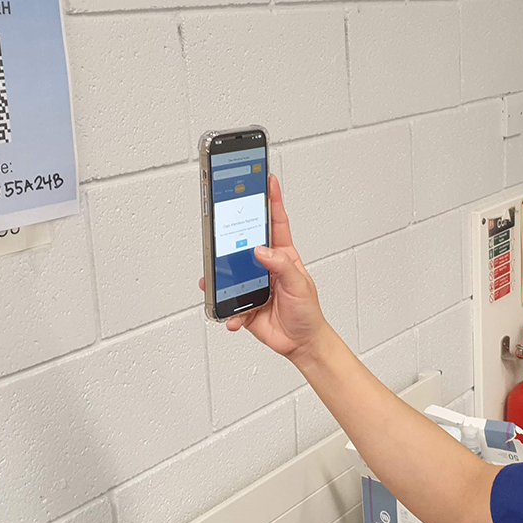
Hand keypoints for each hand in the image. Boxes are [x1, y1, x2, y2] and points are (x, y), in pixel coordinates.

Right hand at [198, 175, 331, 359]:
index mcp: (282, 255)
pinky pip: (228, 305)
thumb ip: (281, 266)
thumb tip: (261, 251)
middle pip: (244, 242)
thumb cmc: (307, 311)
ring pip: (230, 273)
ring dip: (221, 277)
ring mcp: (252, 284)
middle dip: (231, 232)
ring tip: (215, 279)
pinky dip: (227, 312)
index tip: (267, 179)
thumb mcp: (300, 285)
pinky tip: (232, 316)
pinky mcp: (244, 305)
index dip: (272, 200)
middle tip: (220, 223)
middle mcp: (265, 266)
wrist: (301, 343)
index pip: (276, 222)